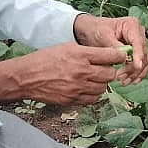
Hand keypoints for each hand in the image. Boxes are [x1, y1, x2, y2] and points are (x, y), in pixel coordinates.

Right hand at [0, 43, 127, 106]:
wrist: (27, 77)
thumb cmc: (46, 59)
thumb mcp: (67, 47)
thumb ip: (89, 52)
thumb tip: (109, 55)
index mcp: (80, 55)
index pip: (111, 55)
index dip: (118, 55)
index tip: (121, 56)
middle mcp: (81, 72)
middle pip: (110, 73)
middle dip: (109, 70)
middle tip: (104, 68)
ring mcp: (77, 88)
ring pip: (103, 88)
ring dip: (101, 83)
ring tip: (93, 78)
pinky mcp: (73, 100)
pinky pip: (94, 99)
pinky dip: (94, 94)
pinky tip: (87, 87)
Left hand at [73, 14, 147, 85]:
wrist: (92, 31)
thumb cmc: (97, 30)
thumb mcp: (102, 35)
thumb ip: (114, 45)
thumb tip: (124, 56)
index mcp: (132, 25)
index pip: (138, 42)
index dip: (139, 55)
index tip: (137, 67)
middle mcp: (139, 34)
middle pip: (143, 54)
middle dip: (134, 68)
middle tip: (120, 77)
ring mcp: (139, 44)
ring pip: (144, 61)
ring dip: (136, 73)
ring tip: (123, 81)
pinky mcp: (137, 53)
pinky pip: (142, 65)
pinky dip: (137, 74)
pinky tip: (131, 81)